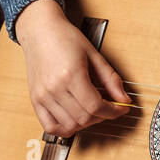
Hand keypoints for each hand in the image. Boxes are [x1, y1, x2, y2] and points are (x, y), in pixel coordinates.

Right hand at [14, 0, 131, 136]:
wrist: (40, 30)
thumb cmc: (65, 38)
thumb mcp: (94, 55)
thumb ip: (110, 79)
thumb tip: (124, 99)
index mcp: (71, 74)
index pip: (96, 106)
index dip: (113, 111)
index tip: (121, 109)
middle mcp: (54, 87)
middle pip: (84, 118)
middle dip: (102, 117)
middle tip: (108, 107)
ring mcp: (43, 96)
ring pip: (70, 125)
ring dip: (85, 123)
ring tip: (91, 111)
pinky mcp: (35, 100)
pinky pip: (50, 127)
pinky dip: (65, 128)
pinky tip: (74, 119)